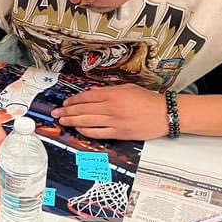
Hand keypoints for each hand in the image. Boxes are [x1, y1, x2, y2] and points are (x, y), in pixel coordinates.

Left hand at [52, 84, 169, 140]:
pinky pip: (97, 133)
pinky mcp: (119, 133)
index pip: (86, 96)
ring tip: (62, 121)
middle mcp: (111, 107)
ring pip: (87, 121)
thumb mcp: (127, 88)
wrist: (165, 113)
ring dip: (72, 121)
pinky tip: (78, 129)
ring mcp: (114, 121)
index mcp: (113, 94)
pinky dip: (85, 131)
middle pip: (83, 109)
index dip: (73, 100)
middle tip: (56, 113)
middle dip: (67, 111)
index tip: (65, 103)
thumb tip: (92, 92)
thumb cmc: (149, 100)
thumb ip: (108, 89)